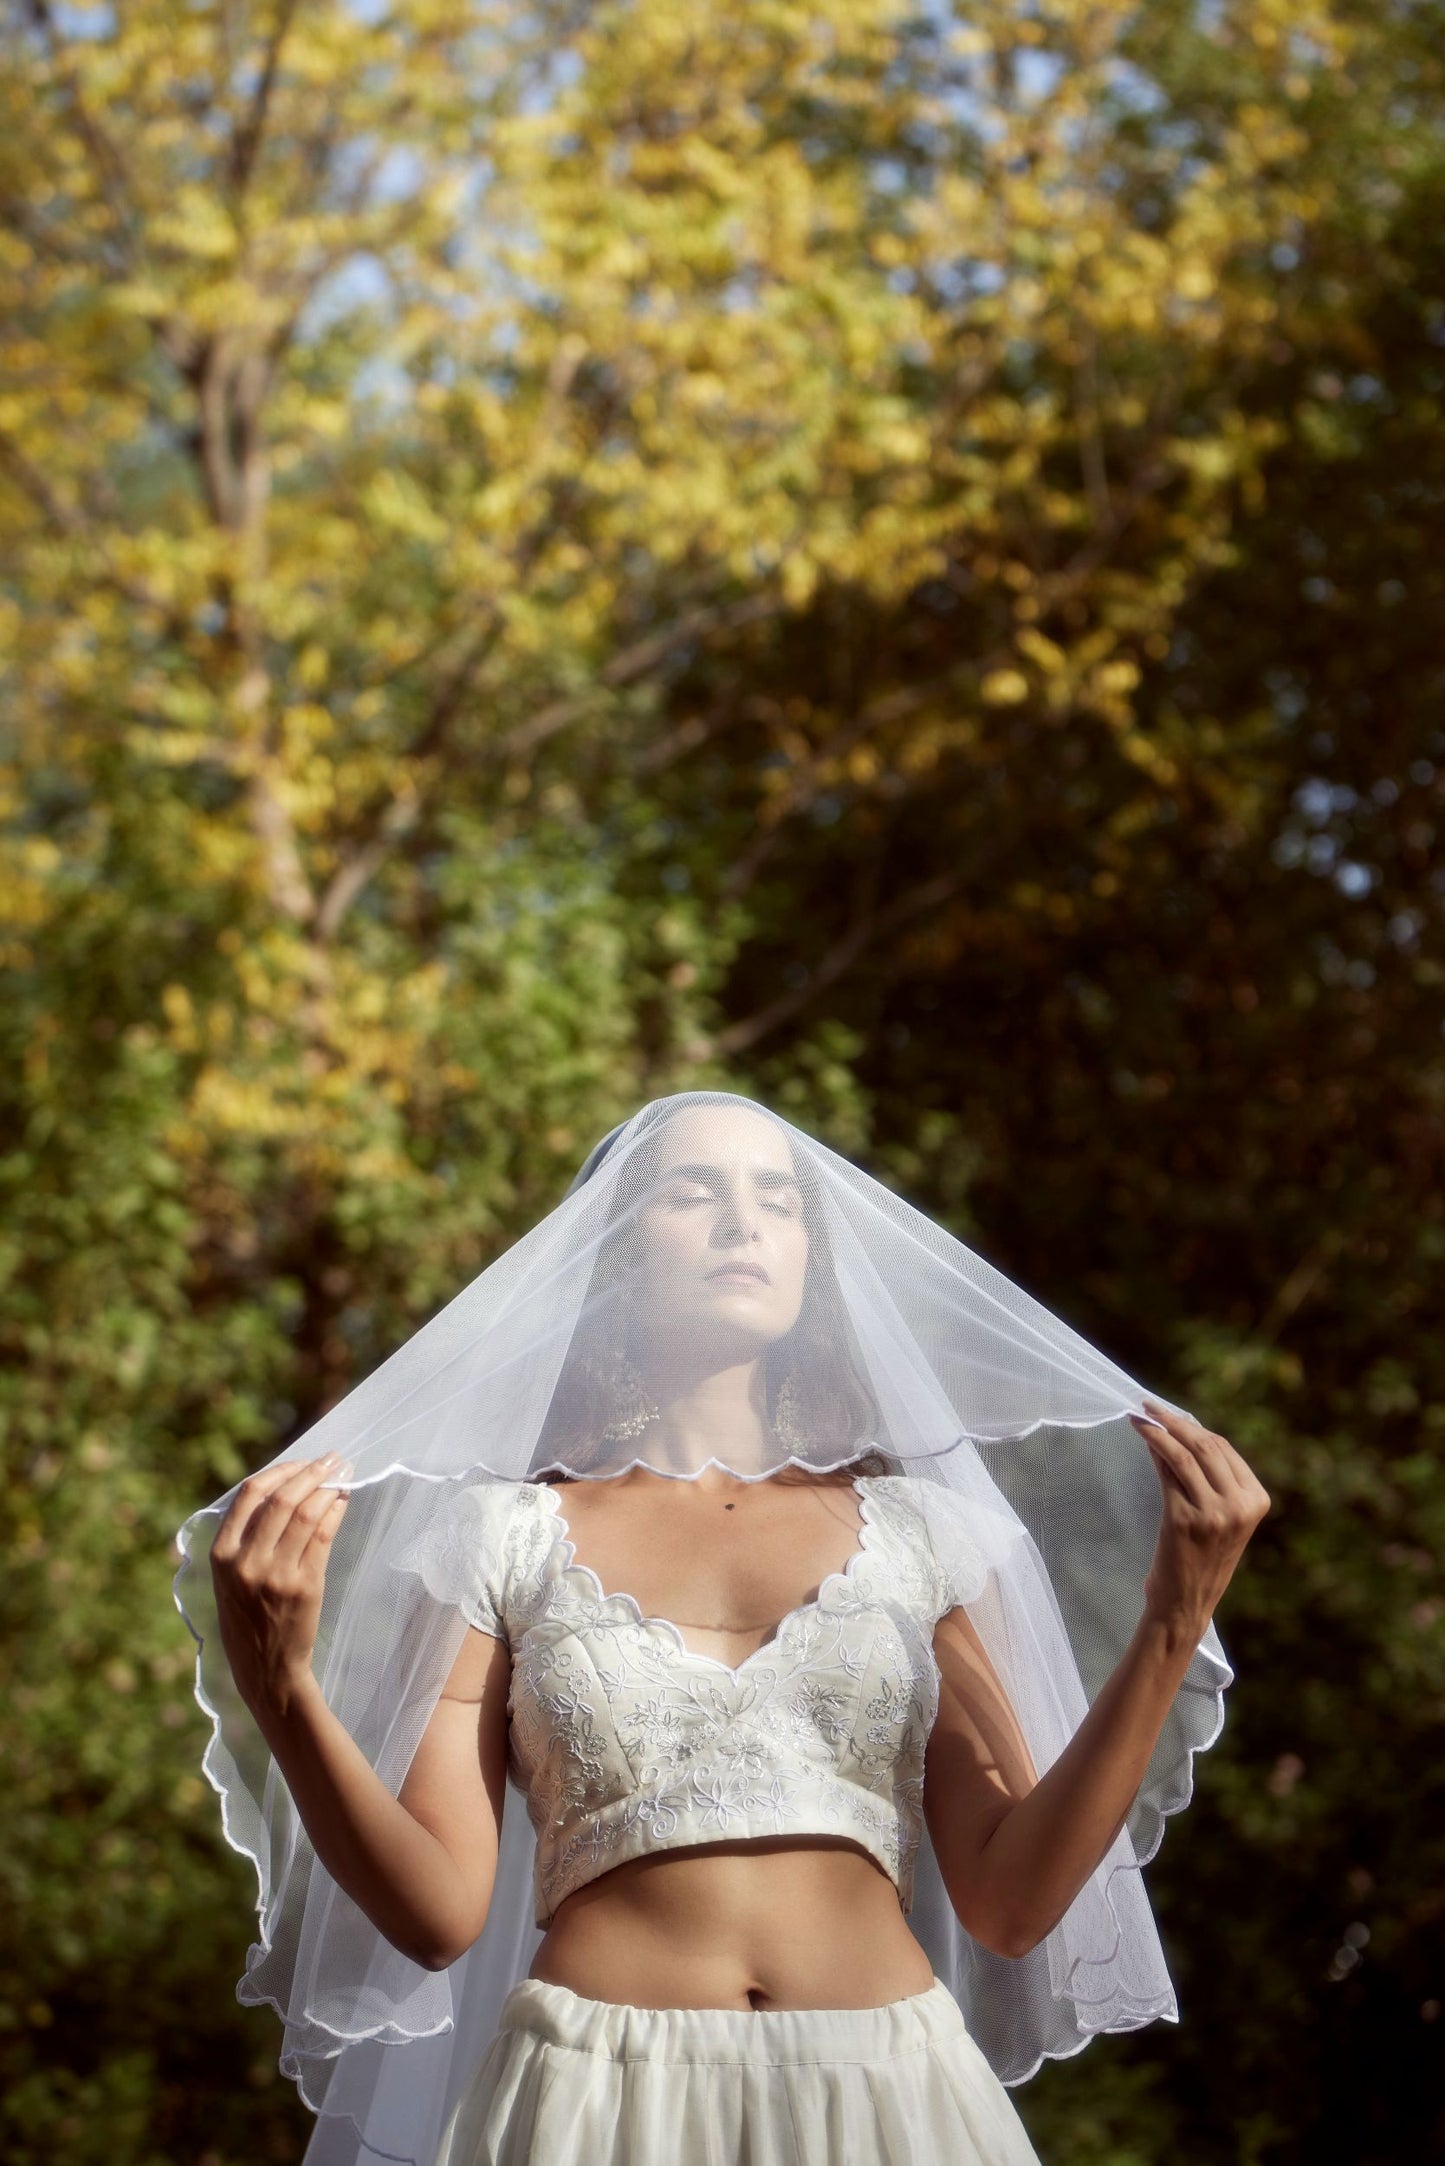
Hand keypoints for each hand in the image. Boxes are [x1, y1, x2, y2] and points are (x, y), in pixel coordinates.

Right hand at [209, 1453, 351, 1716]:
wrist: (266, 1670)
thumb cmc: (249, 1619)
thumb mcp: (230, 1579)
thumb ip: (245, 1539)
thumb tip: (283, 1488)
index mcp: (220, 1555)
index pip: (249, 1495)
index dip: (280, 1471)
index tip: (302, 1462)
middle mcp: (244, 1562)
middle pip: (282, 1498)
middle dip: (311, 1471)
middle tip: (333, 1458)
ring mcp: (274, 1574)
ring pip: (305, 1513)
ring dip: (329, 1487)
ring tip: (344, 1473)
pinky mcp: (303, 1586)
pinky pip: (323, 1536)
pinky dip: (335, 1511)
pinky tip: (343, 1500)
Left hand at [1130, 1401, 1270, 1639]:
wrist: (1185, 1603)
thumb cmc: (1200, 1558)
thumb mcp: (1222, 1518)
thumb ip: (1213, 1480)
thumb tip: (1180, 1431)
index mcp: (1257, 1502)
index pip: (1225, 1450)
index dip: (1194, 1427)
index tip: (1170, 1414)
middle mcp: (1240, 1506)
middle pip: (1206, 1446)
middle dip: (1175, 1421)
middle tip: (1149, 1406)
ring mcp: (1214, 1513)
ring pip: (1184, 1455)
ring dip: (1158, 1429)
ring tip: (1139, 1416)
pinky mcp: (1184, 1519)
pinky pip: (1167, 1472)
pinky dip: (1153, 1449)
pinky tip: (1140, 1437)